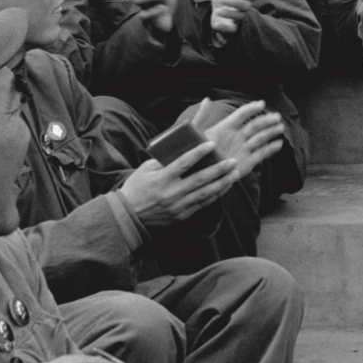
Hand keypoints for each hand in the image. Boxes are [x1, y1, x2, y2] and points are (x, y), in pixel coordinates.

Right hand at [117, 143, 240, 229]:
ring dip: (222, 183)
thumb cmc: (136, 188)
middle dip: (219, 170)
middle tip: (233, 161)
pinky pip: (203, 205)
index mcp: (161, 179)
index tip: (212, 144)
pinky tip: (224, 187)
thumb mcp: (145, 170)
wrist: (128, 218)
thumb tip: (182, 149)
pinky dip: (215, 195)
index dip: (199, 153)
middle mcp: (171, 193)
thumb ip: (164, 161)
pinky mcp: (182, 216)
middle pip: (200, 179)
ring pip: (205, 194)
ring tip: (235, 173)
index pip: (183, 163)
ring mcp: (178, 206)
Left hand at [200, 99, 285, 178]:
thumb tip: (207, 99)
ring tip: (280, 128)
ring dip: (270, 132)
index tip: (262, 104)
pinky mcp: (247, 162)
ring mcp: (243, 149)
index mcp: (226, 128)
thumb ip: (202, 117)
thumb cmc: (196, 154)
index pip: (241, 115)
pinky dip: (270, 149)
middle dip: (266, 120)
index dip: (252, 108)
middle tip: (277, 117)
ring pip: (260, 138)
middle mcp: (237, 137)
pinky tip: (278, 144)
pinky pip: (261, 154)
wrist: (199, 176)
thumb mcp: (196, 134)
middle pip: (254, 125)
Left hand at [207, 0, 250, 44]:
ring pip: (240, 17)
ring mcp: (237, 17)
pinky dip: (224, 27)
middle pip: (245, 5)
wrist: (218, 11)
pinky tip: (216, 23)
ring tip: (218, 10)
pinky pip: (232, 29)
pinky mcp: (231, 27)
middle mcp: (242, 7)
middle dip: (235, 2)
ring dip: (230, 14)